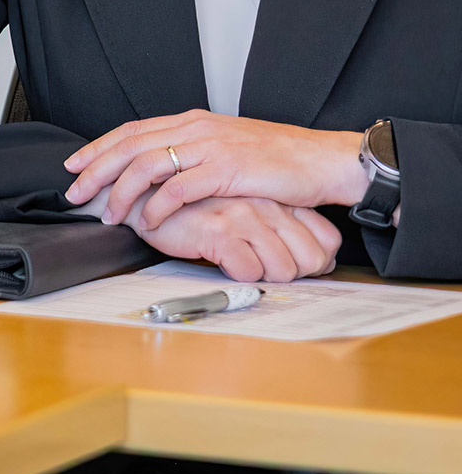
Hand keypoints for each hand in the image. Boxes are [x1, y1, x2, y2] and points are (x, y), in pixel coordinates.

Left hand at [64, 111, 366, 229]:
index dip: (99, 147)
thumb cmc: (279, 161)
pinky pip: (179, 189)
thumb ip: (194, 154)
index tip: (74, 165)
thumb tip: (160, 172)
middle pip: (130, 146)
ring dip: (121, 192)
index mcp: (193, 121)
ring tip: (108, 215)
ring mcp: (211, 147)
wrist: (324, 161)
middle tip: (74, 192)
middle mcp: (197, 128)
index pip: (132, 131)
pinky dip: (157, 207)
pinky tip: (148, 222)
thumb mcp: (227, 149)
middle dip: (96, 170)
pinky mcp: (227, 169)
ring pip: (147, 165)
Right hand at [130, 193, 340, 282]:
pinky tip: (219, 261)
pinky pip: (249, 272)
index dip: (317, 262)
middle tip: (266, 271)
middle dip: (293, 275)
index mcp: (277, 198)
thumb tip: (315, 261)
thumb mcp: (246, 210)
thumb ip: (277, 227)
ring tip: (239, 264)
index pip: (327, 239)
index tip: (295, 266)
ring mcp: (244, 215)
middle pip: (312, 259)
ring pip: (283, 269)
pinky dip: (237, 276)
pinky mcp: (220, 229)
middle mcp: (266, 204)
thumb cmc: (197, 208)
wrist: (146, 196)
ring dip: (263, 277)